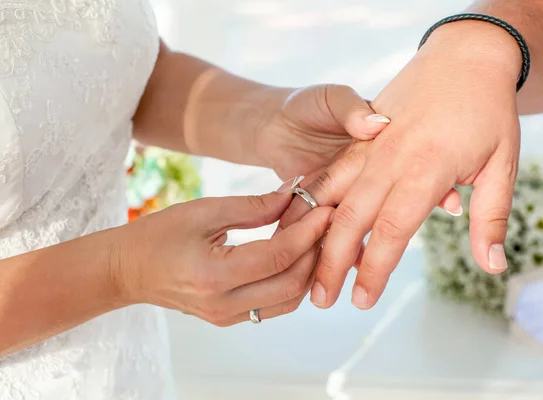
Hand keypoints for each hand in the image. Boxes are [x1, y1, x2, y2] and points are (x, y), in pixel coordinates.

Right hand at [113, 177, 332, 325]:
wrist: (128, 271)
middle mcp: (224, 305)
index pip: (278, 257)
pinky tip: (297, 255)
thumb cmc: (158, 235)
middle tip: (327, 221)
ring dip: (309, 268)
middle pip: (292, 284)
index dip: (308, 232)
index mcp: (214, 275)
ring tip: (316, 236)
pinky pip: (276, 306)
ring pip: (290, 300)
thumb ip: (253, 206)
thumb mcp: (204, 211)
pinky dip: (293, 281)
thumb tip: (293, 195)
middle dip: (316, 250)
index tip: (326, 209)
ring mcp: (228, 318)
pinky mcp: (231, 319)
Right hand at [279, 23, 522, 309]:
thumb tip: (492, 267)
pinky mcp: (358, 137)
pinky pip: (327, 172)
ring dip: (312, 232)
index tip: (361, 300)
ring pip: (330, 194)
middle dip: (330, 262)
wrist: (464, 55)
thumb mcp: (503, 164)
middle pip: (350, 218)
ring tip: (299, 265)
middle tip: (318, 299)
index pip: (392, 230)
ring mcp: (368, 145)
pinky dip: (310, 200)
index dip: (373, 270)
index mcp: (425, 169)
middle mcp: (388, 159)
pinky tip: (297, 223)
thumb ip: (491, 218)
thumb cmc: (487, 110)